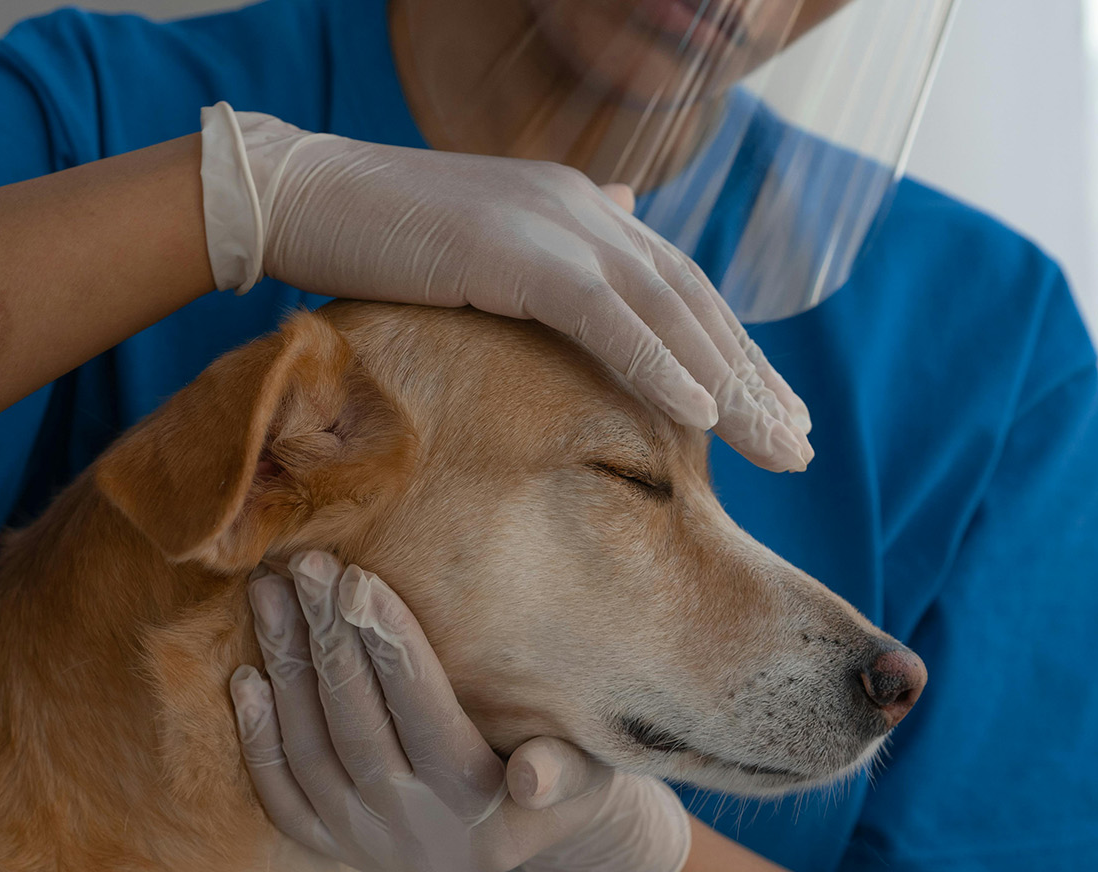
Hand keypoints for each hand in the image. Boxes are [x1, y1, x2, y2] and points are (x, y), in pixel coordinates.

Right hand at [199, 103, 812, 471]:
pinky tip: (706, 418)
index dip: (732, 354)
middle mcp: (588, 209)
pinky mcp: (519, 254)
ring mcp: (557, 226)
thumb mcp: (485, 247)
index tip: (771, 414)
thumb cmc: (378, 238)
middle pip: (694, 304)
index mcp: (584, 210)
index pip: (680, 290)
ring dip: (731, 386)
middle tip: (798, 448)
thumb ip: (555, 255)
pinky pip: (609, 321)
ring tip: (778, 449)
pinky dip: (662, 367)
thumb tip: (622, 225)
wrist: (299, 197)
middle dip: (753, 380)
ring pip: (670, 314)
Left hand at [228, 551, 690, 871]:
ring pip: (311, 752)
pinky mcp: (333, 850)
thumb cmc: (567, 778)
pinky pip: (282, 795)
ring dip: (287, 668)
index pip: (427, 716)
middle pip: (358, 726)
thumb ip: (565, 771)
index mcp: (480, 811)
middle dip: (330, 639)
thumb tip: (535, 777)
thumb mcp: (589, 777)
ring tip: (270, 594)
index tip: (359, 579)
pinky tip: (246, 677)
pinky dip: (260, 738)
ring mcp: (366, 846)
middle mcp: (415, 835)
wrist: (528, 838)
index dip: (391, 648)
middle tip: (305, 566)